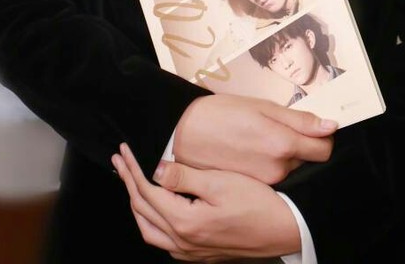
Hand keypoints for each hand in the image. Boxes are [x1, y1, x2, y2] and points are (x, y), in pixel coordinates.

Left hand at [112, 143, 300, 261]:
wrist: (285, 228)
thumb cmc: (257, 202)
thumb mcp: (221, 182)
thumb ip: (185, 177)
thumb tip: (155, 170)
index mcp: (184, 222)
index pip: (146, 192)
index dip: (132, 170)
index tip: (123, 150)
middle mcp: (182, 242)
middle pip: (142, 211)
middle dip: (128, 183)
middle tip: (120, 161)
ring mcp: (190, 252)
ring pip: (149, 230)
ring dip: (137, 204)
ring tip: (132, 181)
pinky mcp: (199, 253)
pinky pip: (163, 239)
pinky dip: (152, 220)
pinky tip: (157, 207)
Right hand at [174, 93, 335, 183]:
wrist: (183, 135)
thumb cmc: (221, 114)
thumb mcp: (262, 107)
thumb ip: (300, 119)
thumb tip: (331, 126)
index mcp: (282, 143)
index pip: (324, 149)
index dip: (322, 136)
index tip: (312, 128)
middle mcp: (278, 169)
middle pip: (308, 159)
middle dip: (301, 145)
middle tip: (277, 128)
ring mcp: (264, 182)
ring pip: (290, 168)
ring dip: (283, 156)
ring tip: (260, 139)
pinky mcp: (252, 189)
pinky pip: (273, 178)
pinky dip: (268, 166)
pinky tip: (252, 153)